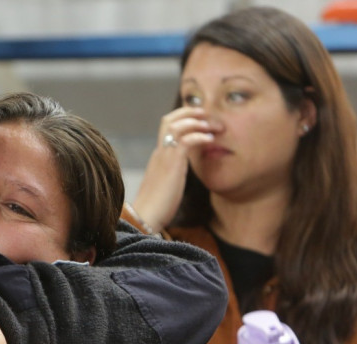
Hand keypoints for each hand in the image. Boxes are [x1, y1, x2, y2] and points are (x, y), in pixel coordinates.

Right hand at [130, 107, 215, 231]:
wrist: (146, 217)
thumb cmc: (157, 206)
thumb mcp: (166, 183)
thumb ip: (172, 172)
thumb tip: (179, 173)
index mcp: (158, 156)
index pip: (167, 127)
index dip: (183, 118)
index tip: (199, 119)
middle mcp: (160, 152)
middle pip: (169, 119)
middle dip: (189, 112)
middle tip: (206, 114)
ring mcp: (164, 157)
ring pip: (176, 125)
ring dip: (196, 121)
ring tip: (210, 126)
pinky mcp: (172, 164)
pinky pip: (185, 141)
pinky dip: (199, 136)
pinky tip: (209, 140)